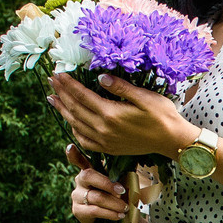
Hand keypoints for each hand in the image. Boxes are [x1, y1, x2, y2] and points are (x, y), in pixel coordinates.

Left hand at [50, 71, 191, 160]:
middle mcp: (103, 129)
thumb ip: (120, 87)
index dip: (68, 84)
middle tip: (51, 81)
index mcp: (110, 114)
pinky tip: (71, 122)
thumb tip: (100, 77)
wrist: (171, 141)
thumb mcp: (144, 96)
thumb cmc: (162, 115)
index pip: (81, 96)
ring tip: (53, 99)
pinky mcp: (109, 149)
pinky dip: (74, 130)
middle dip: (61, 93)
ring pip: (76, 124)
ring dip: (62, 110)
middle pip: (74, 109)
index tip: (57, 73)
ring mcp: (105, 141)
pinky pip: (85, 140)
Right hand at [68, 144, 125, 222]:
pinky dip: (109, 213)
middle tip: (122, 191)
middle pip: (89, 176)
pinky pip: (94, 210)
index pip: (80, 160)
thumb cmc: (118, 197)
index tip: (70, 147)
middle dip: (107, 183)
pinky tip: (119, 215)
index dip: (74, 154)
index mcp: (90, 170)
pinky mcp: (77, 210)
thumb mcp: (122, 182)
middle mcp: (80, 180)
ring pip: (96, 196)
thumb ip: (123, 173)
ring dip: (114, 203)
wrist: (114, 221)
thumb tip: (132, 162)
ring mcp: (77, 195)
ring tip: (125, 208)